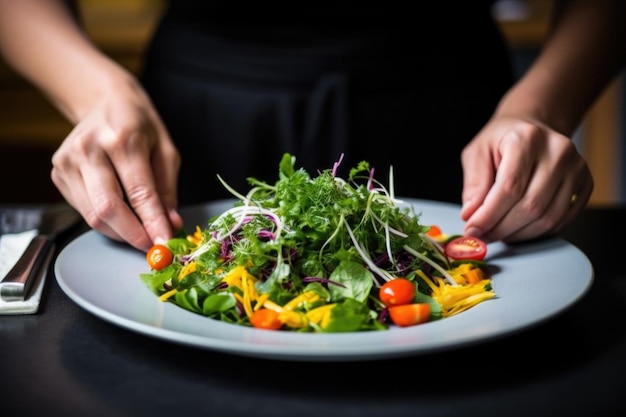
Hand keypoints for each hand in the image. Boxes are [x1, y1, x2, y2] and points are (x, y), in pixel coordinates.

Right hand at [50, 77, 182, 251]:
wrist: (104, 101)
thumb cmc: (140, 125)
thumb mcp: (166, 150)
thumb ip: (167, 190)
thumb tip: (170, 224)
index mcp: (122, 139)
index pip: (139, 193)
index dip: (152, 223)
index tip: (164, 245)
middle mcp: (89, 149)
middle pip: (108, 209)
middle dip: (132, 235)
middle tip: (151, 245)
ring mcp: (68, 161)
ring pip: (92, 215)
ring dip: (119, 231)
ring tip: (139, 229)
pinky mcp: (58, 172)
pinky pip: (83, 209)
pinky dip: (105, 219)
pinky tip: (119, 210)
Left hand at [459, 115, 592, 242]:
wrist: (531, 129)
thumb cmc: (502, 141)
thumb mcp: (477, 154)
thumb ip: (474, 185)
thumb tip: (471, 216)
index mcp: (527, 138)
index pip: (510, 187)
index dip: (489, 215)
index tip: (472, 230)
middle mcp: (558, 151)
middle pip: (530, 206)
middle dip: (501, 228)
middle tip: (482, 235)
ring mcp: (577, 167)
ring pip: (548, 218)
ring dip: (519, 234)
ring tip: (498, 233)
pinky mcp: (586, 183)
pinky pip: (563, 220)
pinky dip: (538, 232)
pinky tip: (519, 229)